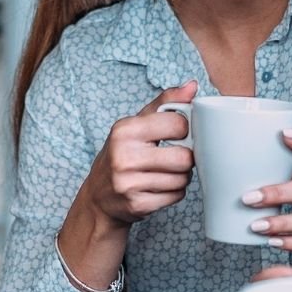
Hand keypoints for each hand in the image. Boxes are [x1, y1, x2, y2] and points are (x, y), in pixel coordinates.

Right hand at [80, 81, 196, 231]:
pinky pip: (176, 196)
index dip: (185, 129)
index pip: (178, 124)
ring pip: (183, 178)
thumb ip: (165, 103)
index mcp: (125, 130)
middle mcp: (124, 157)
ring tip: (165, 172)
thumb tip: (192, 86)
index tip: (179, 133)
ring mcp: (129, 183)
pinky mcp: (138, 205)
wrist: (99, 196)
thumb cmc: (122, 153)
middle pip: (184, 157)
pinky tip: (159, 186)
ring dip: (180, 176)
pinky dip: (174, 192)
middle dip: (185, 157)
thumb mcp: (136, 124)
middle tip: (175, 156)